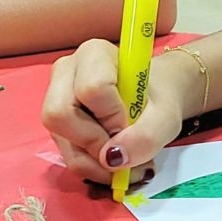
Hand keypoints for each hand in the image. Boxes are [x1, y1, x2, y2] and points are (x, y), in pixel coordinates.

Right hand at [41, 40, 186, 183]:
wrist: (152, 100)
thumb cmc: (157, 99)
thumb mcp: (166, 117)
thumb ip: (147, 136)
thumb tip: (113, 157)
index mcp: (94, 54)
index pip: (92, 89)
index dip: (112, 117)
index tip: (131, 124)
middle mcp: (66, 72)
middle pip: (59, 114)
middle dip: (93, 143)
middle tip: (123, 150)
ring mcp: (55, 98)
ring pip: (60, 138)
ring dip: (93, 161)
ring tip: (123, 162)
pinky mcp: (57, 124)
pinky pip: (65, 153)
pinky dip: (90, 166)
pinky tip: (112, 161)